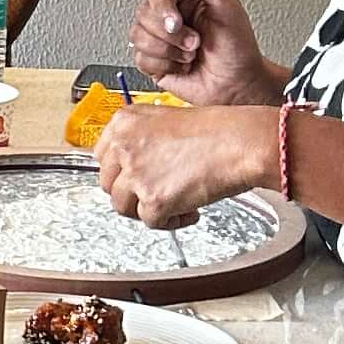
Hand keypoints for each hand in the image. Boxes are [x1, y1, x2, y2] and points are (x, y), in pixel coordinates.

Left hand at [96, 101, 279, 228]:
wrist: (241, 142)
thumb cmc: (218, 130)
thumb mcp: (167, 120)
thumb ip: (142, 139)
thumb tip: (132, 164)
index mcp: (124, 122)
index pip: (102, 156)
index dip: (120, 173)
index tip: (132, 179)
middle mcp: (124, 146)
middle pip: (109, 184)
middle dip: (132, 194)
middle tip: (155, 194)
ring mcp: (137, 174)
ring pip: (123, 207)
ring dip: (147, 210)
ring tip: (174, 204)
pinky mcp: (154, 200)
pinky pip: (151, 222)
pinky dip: (170, 222)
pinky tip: (189, 210)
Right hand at [130, 0, 281, 106]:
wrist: (238, 85)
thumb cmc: (238, 48)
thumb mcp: (226, 6)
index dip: (162, 7)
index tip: (176, 21)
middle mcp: (168, 17)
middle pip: (143, 16)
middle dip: (171, 36)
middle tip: (195, 42)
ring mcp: (159, 40)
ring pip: (138, 38)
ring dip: (169, 51)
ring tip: (190, 54)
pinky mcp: (153, 62)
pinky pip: (141, 59)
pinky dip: (165, 65)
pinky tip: (181, 65)